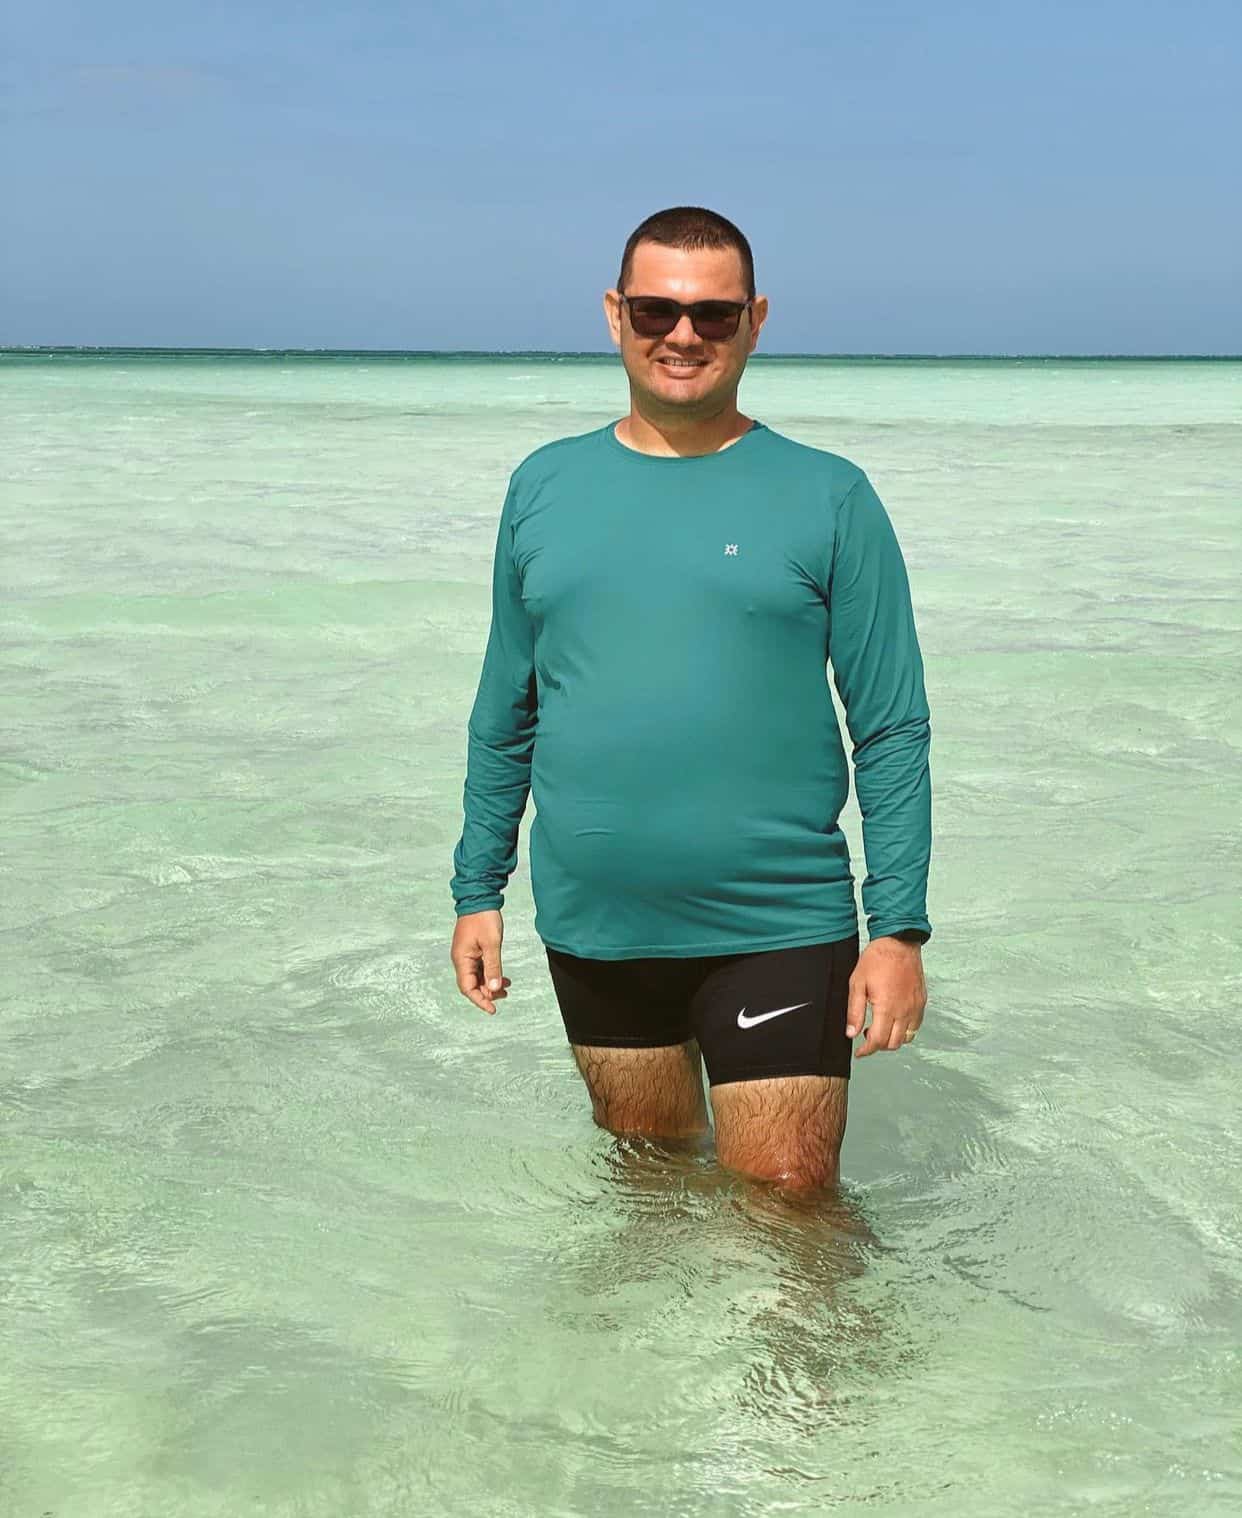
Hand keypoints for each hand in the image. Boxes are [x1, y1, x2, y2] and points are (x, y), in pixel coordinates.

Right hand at [450, 909, 511, 1014]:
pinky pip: (479, 968)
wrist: (479, 898)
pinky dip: (490, 974)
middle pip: (472, 985)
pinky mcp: (472, 950)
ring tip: (507, 987)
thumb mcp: (492, 944)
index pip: (468, 988)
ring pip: (476, 977)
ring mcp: (466, 955)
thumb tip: (494, 988)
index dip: (480, 1000)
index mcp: (462, 959)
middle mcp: (461, 960)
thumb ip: (493, 967)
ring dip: (490, 984)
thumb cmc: (484, 919)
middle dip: (487, 993)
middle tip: (505, 994)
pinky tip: (503, 977)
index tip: (493, 1009)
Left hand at [845, 936, 925, 1056]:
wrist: (898, 941)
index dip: (866, 1051)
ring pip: (907, 1037)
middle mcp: (904, 1010)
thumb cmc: (877, 959)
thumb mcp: (857, 983)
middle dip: (878, 1046)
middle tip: (867, 1037)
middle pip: (893, 1043)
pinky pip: (916, 1025)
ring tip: (880, 1027)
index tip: (859, 1052)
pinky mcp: (921, 1001)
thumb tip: (851, 1033)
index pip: (877, 1041)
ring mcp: (915, 1007)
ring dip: (892, 1039)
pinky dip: (905, 1030)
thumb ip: (854, 1011)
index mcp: (887, 1007)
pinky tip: (894, 1020)